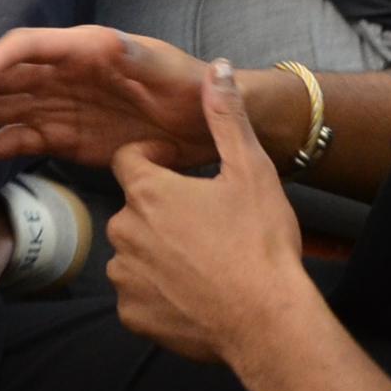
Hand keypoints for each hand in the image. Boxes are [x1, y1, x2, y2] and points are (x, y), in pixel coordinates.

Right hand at [0, 24, 222, 176]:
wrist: (206, 126)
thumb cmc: (190, 88)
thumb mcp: (168, 71)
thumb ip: (138, 59)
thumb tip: (109, 45)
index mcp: (81, 49)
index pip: (25, 48)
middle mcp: (59, 73)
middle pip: (0, 81)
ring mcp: (57, 105)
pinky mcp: (61, 136)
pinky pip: (16, 140)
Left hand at [102, 60, 311, 368]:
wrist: (268, 322)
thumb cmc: (260, 244)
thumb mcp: (251, 170)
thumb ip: (227, 117)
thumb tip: (219, 69)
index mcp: (146, 192)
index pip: (129, 160)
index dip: (155, 161)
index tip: (183, 173)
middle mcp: (123, 231)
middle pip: (133, 209)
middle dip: (161, 211)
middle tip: (204, 224)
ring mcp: (125, 276)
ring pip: (134, 253)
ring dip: (157, 252)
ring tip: (201, 261)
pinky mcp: (132, 315)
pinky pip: (137, 295)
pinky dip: (158, 294)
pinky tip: (192, 294)